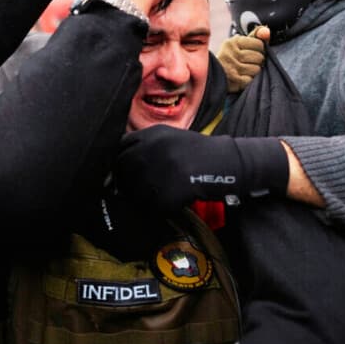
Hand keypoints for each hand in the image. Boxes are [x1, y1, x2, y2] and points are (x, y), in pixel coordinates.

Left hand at [115, 125, 288, 214]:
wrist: (225, 163)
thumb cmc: (195, 152)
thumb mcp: (168, 137)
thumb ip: (144, 144)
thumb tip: (119, 162)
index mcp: (151, 134)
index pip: (120, 147)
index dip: (119, 161)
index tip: (123, 171)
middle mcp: (153, 149)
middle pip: (123, 169)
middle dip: (125, 181)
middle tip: (134, 189)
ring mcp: (160, 170)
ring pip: (134, 191)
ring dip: (140, 197)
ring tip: (155, 196)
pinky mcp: (169, 191)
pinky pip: (152, 206)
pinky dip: (157, 209)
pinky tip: (168, 203)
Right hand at [217, 25, 268, 92]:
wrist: (213, 76)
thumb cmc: (231, 58)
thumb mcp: (240, 44)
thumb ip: (256, 36)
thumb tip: (267, 32)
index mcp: (232, 42)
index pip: (259, 44)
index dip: (259, 49)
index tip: (252, 52)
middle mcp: (230, 54)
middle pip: (259, 57)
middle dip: (257, 61)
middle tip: (248, 62)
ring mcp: (231, 68)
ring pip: (256, 69)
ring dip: (254, 71)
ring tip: (245, 70)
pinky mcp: (233, 81)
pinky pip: (251, 80)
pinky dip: (249, 80)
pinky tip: (242, 78)